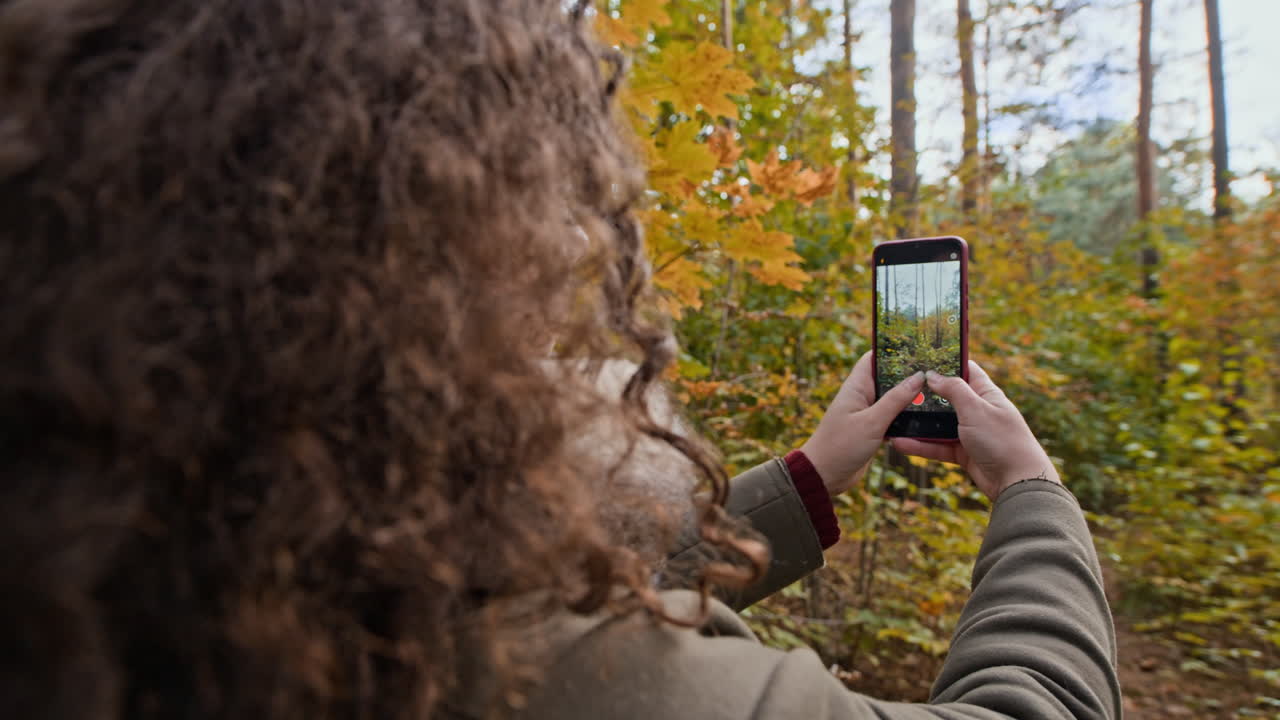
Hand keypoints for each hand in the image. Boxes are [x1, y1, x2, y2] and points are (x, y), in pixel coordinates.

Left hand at [800, 351, 924, 496]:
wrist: (824, 476)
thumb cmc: (841, 446)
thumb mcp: (872, 422)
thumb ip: (895, 400)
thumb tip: (918, 376)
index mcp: (856, 387)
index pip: (873, 358)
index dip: (891, 349)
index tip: (915, 344)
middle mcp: (861, 396)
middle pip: (887, 377)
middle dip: (907, 373)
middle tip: (935, 368)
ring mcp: (867, 413)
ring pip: (892, 398)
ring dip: (909, 396)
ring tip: (936, 390)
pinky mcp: (872, 429)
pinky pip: (892, 417)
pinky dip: (905, 416)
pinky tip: (925, 416)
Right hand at [891, 360, 1059, 501]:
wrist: (1017, 482)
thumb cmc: (1002, 440)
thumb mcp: (975, 409)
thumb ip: (953, 390)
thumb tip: (932, 374)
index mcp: (986, 394)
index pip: (966, 370)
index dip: (946, 362)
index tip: (923, 357)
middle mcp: (978, 411)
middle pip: (947, 398)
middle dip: (925, 394)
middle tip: (898, 387)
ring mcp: (970, 432)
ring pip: (938, 424)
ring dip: (918, 423)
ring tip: (893, 417)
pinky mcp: (963, 453)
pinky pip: (937, 446)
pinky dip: (921, 445)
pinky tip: (901, 443)